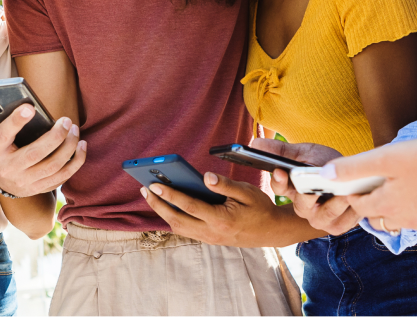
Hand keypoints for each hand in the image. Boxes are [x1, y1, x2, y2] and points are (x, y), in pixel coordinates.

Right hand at [0, 104, 85, 196]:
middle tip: (66, 121)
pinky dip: (75, 162)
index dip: (16, 121)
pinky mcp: (40, 188)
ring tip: (75, 130)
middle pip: (35, 154)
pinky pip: (62, 177)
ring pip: (52, 166)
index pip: (4, 136)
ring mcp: (25, 182)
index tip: (30, 107)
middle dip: (54, 136)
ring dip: (68, 148)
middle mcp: (9, 169)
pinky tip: (81, 146)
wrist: (4, 180)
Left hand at [140, 172, 287, 246]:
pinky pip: (186, 230)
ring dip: (163, 212)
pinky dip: (173, 218)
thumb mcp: (246, 192)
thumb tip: (205, 177)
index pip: (189, 206)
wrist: (272, 232)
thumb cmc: (260, 208)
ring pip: (179, 228)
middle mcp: (212, 232)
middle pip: (177, 220)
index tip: (154, 184)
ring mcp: (209, 238)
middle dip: (158, 205)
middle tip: (144, 189)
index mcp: (221, 219)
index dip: (170, 195)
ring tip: (151, 196)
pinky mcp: (209, 239)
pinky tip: (167, 205)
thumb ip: (224, 184)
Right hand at [248, 139, 357, 234]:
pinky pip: (342, 223)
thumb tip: (255, 143)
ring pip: (322, 216)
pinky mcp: (337, 226)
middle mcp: (302, 207)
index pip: (279, 187)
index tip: (281, 171)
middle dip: (308, 196)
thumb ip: (282, 150)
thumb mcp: (304, 153)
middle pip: (301, 205)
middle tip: (316, 187)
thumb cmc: (324, 164)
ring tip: (344, 193)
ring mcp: (319, 219)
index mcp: (290, 188)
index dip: (278, 180)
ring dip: (334, 205)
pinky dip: (350, 213)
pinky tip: (355, 199)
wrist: (351, 175)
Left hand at [328, 137, 416, 231]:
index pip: (359, 206)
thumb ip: (354, 168)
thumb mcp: (387, 158)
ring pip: (404, 219)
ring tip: (402, 185)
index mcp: (387, 205)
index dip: (352, 193)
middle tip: (376, 184)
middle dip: (373, 203)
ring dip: (398, 206)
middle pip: (380, 216)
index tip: (352, 182)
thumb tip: (325, 175)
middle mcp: (406, 220)